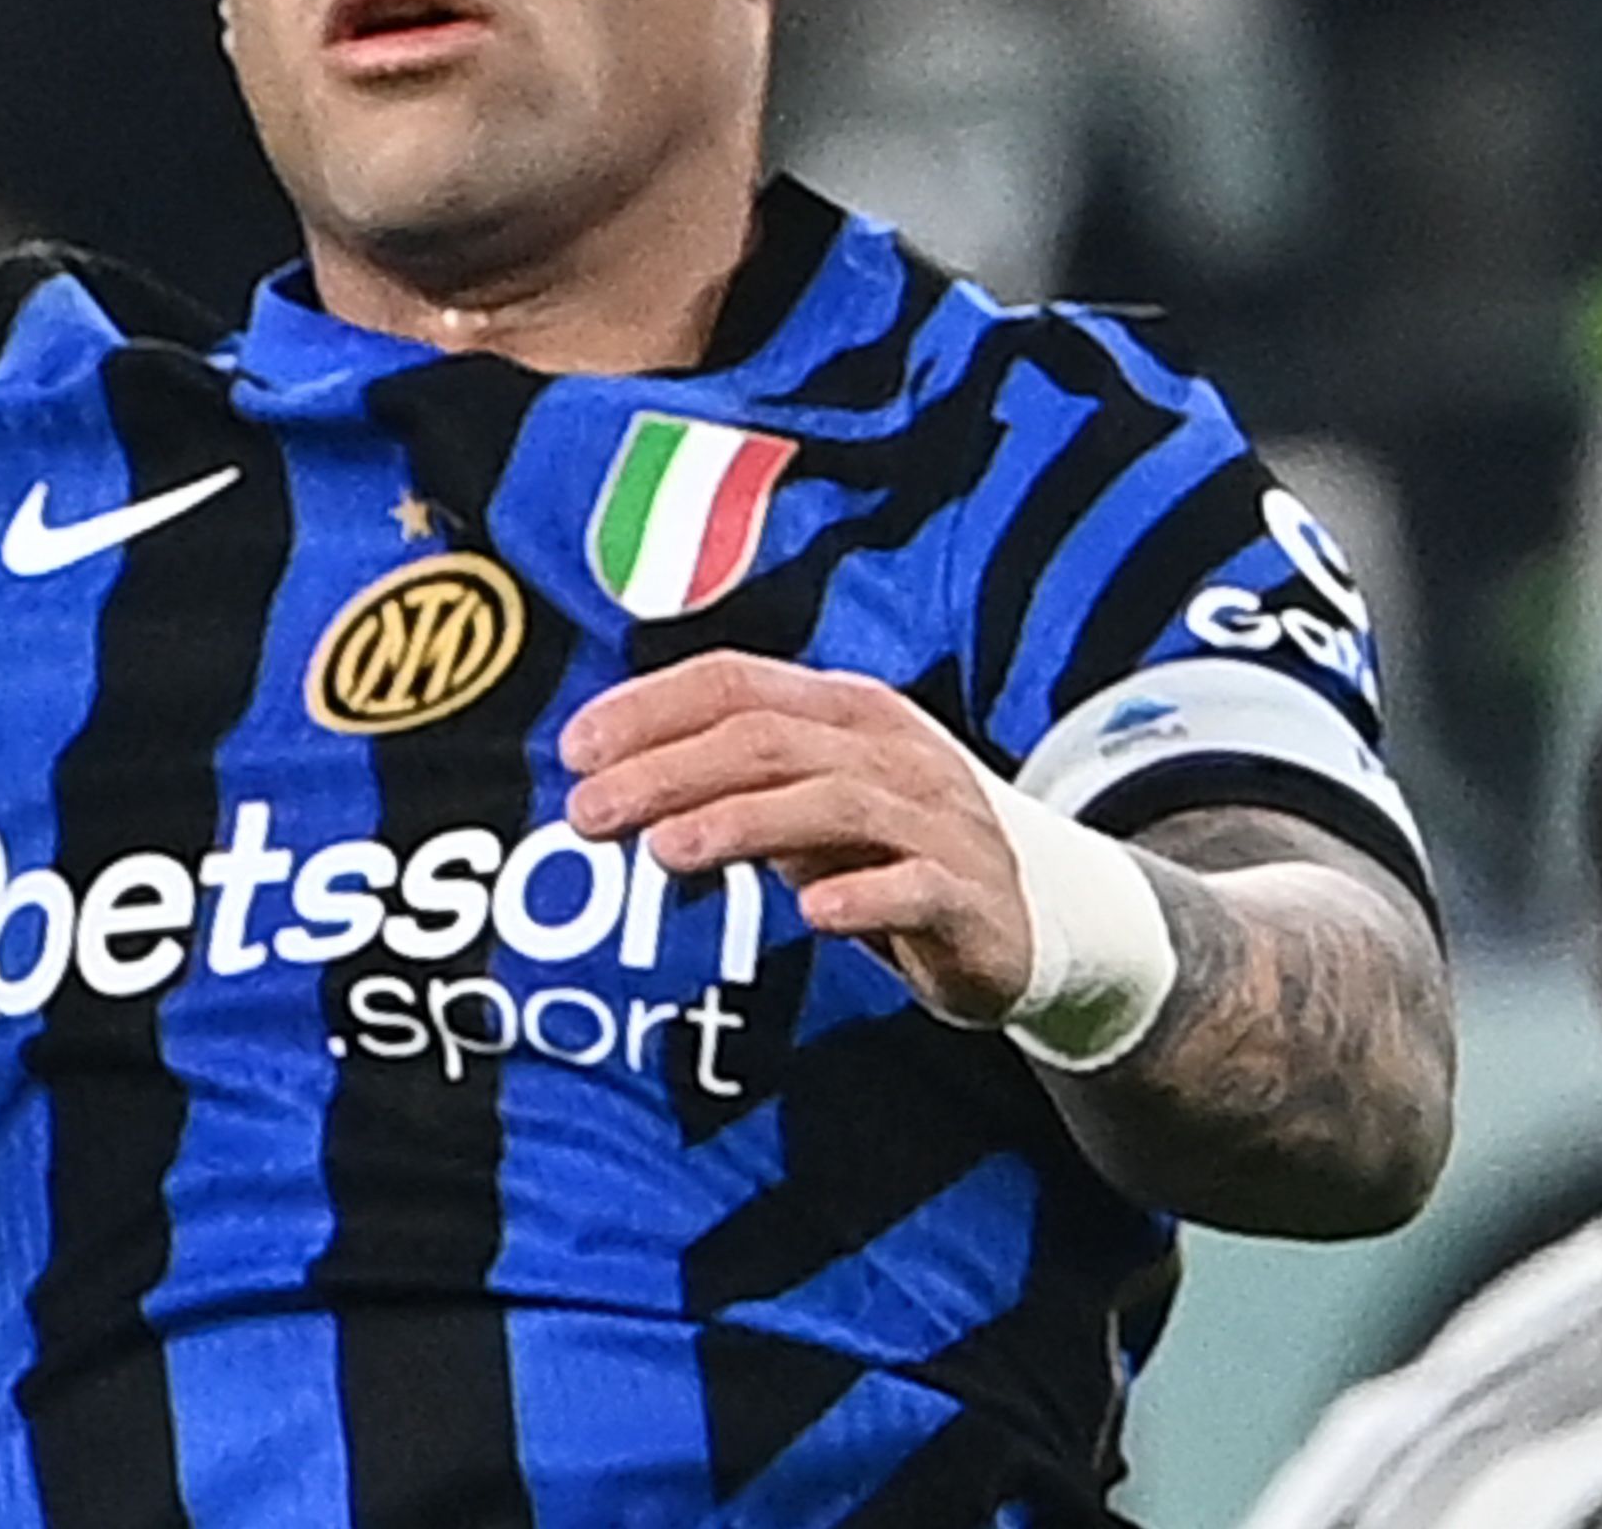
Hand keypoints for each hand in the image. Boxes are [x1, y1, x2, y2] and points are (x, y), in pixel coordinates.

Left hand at [557, 651, 1034, 1024]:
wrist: (1028, 919)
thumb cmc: (889, 853)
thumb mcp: (809, 804)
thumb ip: (732, 783)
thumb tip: (611, 781)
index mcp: (844, 710)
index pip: (735, 682)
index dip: (649, 708)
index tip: (573, 749)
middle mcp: (891, 750)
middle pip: (766, 740)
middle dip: (668, 770)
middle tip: (586, 813)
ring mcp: (937, 818)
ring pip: (834, 802)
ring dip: (742, 821)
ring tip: (665, 852)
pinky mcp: (969, 894)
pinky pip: (915, 886)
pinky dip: (862, 895)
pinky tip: (809, 915)